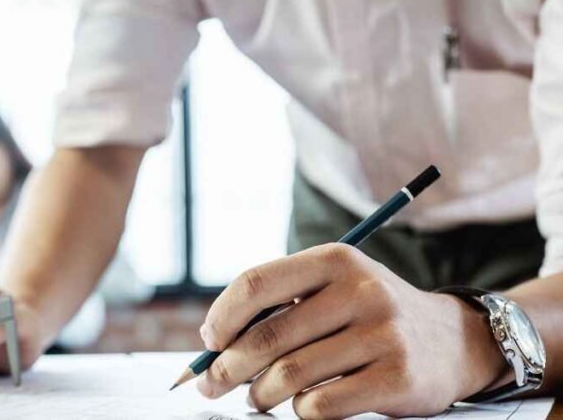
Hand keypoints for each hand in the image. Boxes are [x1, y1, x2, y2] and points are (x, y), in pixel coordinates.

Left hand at [198, 244, 507, 418]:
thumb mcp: (333, 290)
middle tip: (211, 383)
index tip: (208, 342)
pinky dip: (300, 411)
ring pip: (291, 375)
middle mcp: (361, 291)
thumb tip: (211, 344)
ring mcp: (383, 335)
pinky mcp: (398, 378)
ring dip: (260, 394)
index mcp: (335, 260)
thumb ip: (279, 307)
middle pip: (268, 336)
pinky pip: (322, 404)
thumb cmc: (370, 316)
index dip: (222, 316)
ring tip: (256, 398)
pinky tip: (301, 406)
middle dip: (228, 366)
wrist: (455, 341)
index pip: (257, 283)